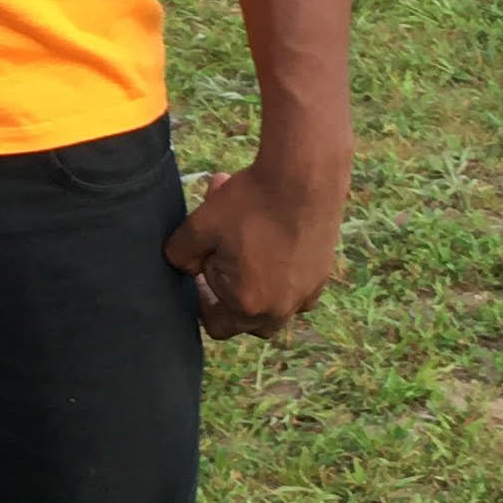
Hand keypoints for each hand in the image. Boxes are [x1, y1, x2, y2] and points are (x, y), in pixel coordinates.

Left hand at [166, 145, 348, 342]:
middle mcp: (282, 308)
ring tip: (246, 246)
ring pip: (274, 303)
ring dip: (255, 283)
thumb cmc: (250, 204)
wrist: (305, 177)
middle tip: (221, 260)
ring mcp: (306, 293)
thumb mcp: (200, 227)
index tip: (199, 276)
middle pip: (247, 320)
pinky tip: (274, 241)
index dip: (202, 302)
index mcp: (249, 305)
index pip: (217, 326)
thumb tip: (182, 265)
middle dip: (230, 294)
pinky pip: (297, 288)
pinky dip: (282, 274)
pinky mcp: (323, 274)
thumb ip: (180, 255)